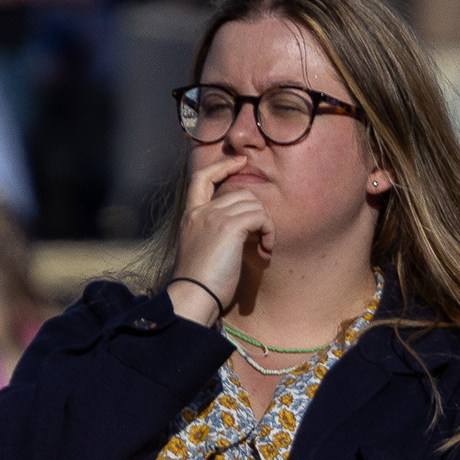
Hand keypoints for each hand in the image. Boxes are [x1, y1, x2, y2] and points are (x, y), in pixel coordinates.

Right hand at [169, 154, 272, 325]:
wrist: (193, 296)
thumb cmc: (200, 284)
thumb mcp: (204, 249)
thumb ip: (216, 231)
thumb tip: (246, 224)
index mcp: (190, 216)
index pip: (202, 178)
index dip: (223, 166)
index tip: (241, 162)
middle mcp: (200, 212)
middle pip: (242, 193)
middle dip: (259, 214)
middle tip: (262, 240)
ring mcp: (213, 218)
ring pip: (255, 204)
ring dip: (267, 226)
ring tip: (263, 249)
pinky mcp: (228, 227)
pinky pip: (261, 217)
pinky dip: (269, 234)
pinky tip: (264, 252)